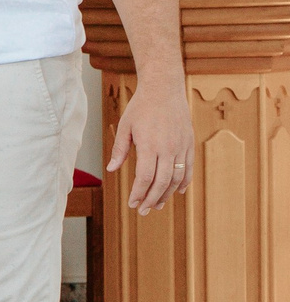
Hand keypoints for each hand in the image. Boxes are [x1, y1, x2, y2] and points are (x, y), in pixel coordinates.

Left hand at [107, 75, 193, 212]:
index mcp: (150, 146)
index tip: (132, 203)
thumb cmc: (141, 107)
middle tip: (143, 211)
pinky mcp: (189, 144)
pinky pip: (188, 168)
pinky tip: (177, 192)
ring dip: (167, 194)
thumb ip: (120, 150)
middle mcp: (168, 149)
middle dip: (152, 199)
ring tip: (157, 205)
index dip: (139, 193)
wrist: (164, 90)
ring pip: (177, 178)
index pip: (145, 178)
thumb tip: (112, 170)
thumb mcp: (125, 127)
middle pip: (162, 182)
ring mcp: (181, 147)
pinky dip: (184, 182)